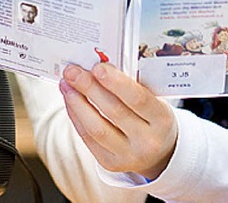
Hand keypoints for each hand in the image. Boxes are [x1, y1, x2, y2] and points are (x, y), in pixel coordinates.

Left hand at [60, 63, 177, 179]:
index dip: (116, 82)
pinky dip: (76, 115)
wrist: (159, 151)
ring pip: (96, 128)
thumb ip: (131, 83)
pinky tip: (70, 99)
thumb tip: (100, 64)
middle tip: (72, 71)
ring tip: (66, 83)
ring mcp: (129, 156)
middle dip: (89, 88)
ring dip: (77, 102)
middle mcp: (147, 141)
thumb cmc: (151, 114)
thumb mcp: (153, 98)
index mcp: (162, 120)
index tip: (97, 67)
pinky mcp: (111, 163)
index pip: (138, 99)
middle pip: (113, 111)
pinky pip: (88, 138)